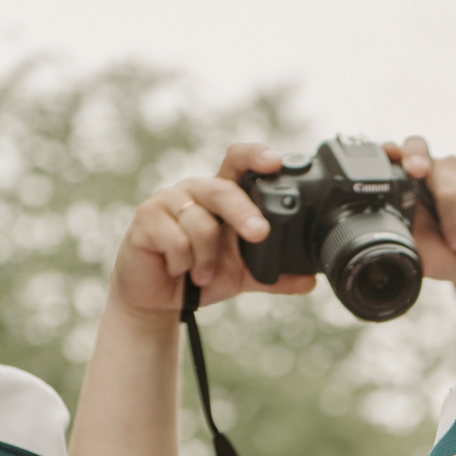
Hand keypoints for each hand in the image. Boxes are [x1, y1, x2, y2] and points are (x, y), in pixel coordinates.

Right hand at [110, 143, 318, 324]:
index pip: (238, 161)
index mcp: (220, 194)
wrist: (158, 299)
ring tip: (201, 274)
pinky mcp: (145, 219)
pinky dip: (183, 264)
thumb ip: (272, 274)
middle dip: (243, 213)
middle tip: (258, 235)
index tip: (275, 162)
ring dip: (206, 260)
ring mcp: (167, 201)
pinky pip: (176, 240)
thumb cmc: (198, 275)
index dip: (255, 155)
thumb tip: (310, 280)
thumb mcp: (242, 275)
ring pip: (200, 224)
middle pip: (222, 190)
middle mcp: (195, 191)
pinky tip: (178, 270)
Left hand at [384, 136, 455, 284]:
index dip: (391, 151)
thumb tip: (374, 239)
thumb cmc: (444, 253)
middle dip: (415, 158)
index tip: (389, 154)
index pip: (396, 155)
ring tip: (455, 241)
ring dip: (451, 219)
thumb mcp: (415, 250)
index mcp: (409, 184)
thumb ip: (396, 239)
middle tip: (416, 172)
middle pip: (419, 150)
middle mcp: (432, 170)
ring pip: (448, 180)